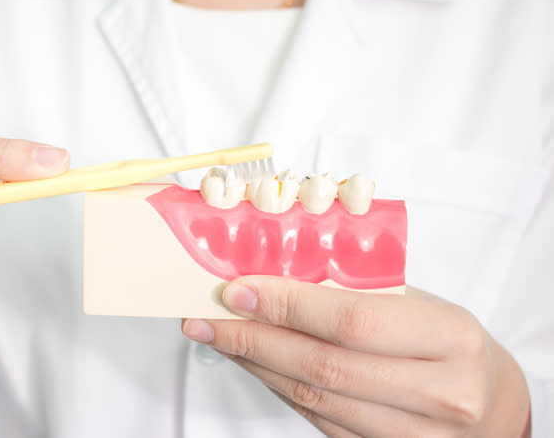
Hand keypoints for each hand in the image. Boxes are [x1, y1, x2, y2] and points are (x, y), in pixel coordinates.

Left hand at [182, 277, 530, 436]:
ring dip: (256, 364)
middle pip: (322, 367)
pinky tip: (254, 362)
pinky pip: (317, 419)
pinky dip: (277, 387)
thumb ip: (354, 292)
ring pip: (313, 398)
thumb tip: (274, 277)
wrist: (488, 397)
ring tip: (220, 336)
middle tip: (209, 317)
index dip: (286, 307)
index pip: (351, 322)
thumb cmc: (448, 338)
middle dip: (254, 338)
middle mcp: (439, 393)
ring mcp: (415, 434)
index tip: (238, 291)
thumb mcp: (417, 302)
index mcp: (450, 337)